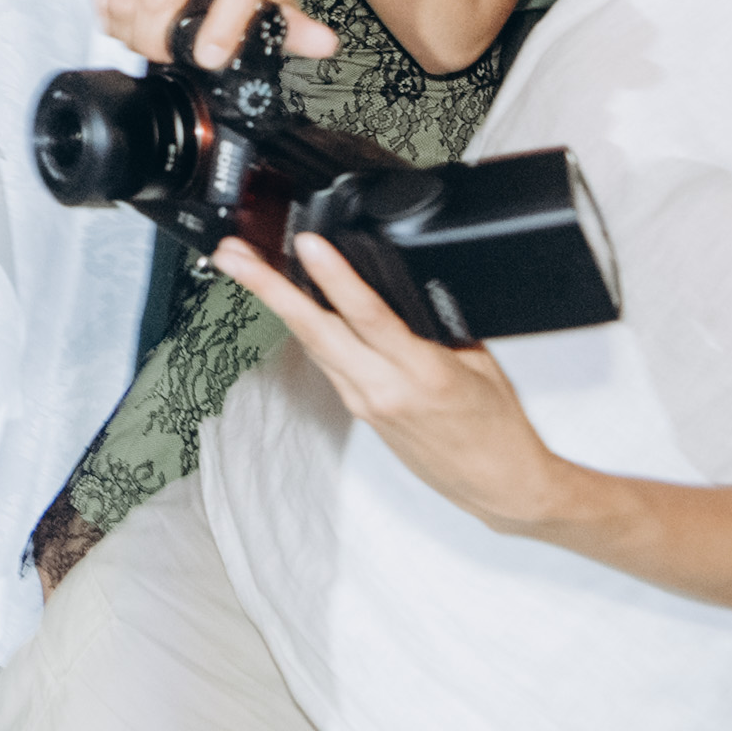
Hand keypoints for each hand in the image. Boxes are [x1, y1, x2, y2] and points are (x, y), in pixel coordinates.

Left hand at [217, 231, 567, 530]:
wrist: (497, 485)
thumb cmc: (497, 428)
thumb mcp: (478, 362)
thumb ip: (435, 324)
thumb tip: (401, 287)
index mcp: (422, 373)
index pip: (367, 316)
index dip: (334, 278)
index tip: (307, 245)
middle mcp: (384, 389)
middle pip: (315, 330)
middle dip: (268, 289)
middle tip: (233, 256)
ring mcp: (365, 403)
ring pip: (311, 343)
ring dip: (274, 304)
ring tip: (243, 268)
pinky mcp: (359, 412)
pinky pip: (326, 361)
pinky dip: (304, 328)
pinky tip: (287, 303)